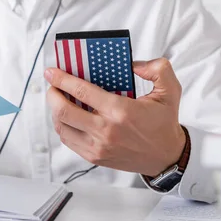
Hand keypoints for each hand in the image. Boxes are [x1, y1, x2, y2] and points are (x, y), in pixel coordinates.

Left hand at [45, 59, 186, 176]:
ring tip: (58, 100)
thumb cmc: (164, 123)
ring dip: (55, 111)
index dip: (61, 79)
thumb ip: (157, 68)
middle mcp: (106, 130)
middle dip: (52, 94)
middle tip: (53, 85)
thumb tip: (133, 63)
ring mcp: (98, 146)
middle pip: (63, 110)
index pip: (81, 91)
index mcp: (120, 110)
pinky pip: (68, 140)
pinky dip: (62, 126)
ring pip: (62, 127)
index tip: (51, 71)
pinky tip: (67, 117)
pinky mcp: (95, 157)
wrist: (167, 156)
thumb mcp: (169, 90)